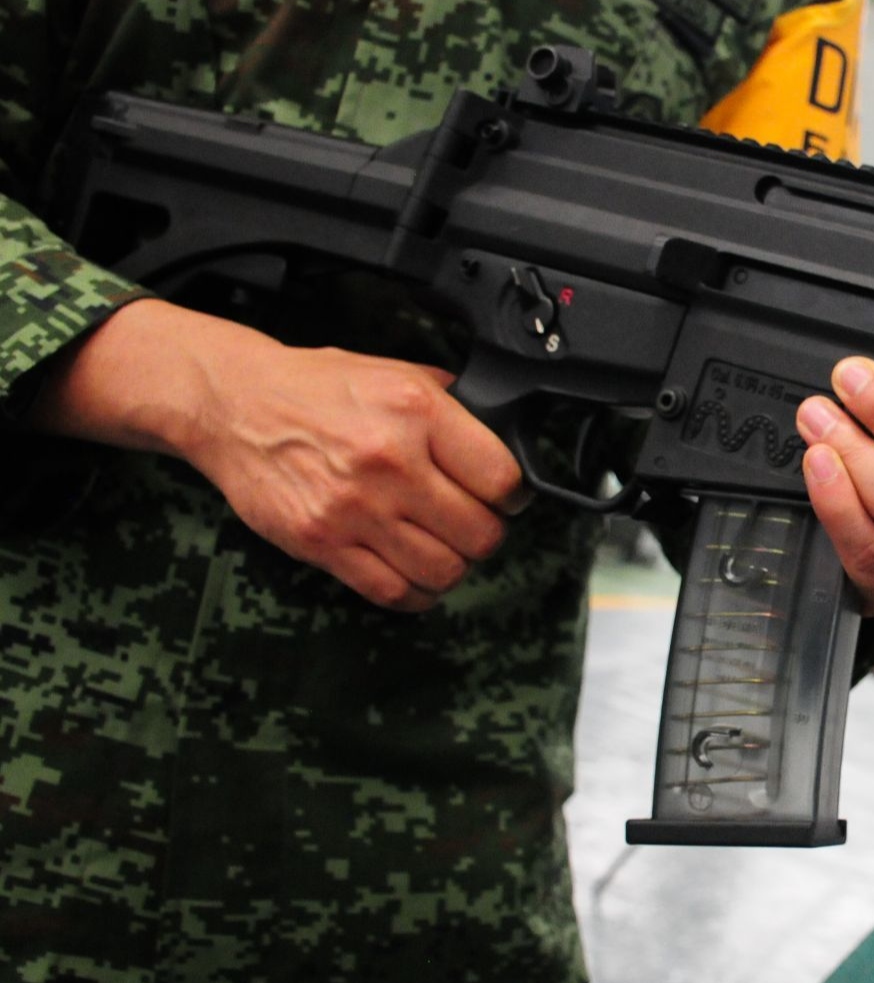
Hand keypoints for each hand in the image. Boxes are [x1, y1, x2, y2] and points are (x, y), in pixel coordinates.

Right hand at [31, 299, 525, 611]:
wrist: (233, 403)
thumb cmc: (315, 388)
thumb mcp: (394, 371)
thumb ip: (451, 404)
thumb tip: (501, 434)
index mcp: (417, 413)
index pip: (502, 479)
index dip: (513, 495)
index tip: (505, 497)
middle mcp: (390, 463)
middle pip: (480, 533)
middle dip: (485, 533)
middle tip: (471, 523)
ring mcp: (354, 509)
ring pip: (443, 570)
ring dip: (452, 566)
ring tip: (441, 546)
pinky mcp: (322, 543)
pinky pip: (393, 592)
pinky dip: (415, 593)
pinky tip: (414, 574)